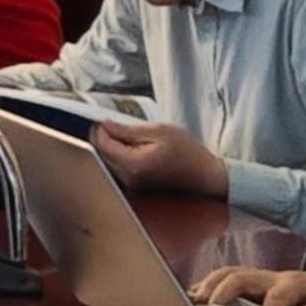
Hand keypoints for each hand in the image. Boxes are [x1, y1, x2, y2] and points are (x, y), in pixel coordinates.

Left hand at [92, 119, 230, 201]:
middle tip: (119, 126)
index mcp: (133, 163)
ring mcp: (130, 184)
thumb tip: (104, 126)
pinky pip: (118, 168)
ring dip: (113, 147)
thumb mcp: (160, 132)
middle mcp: (127, 177)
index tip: (108, 119)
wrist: (204, 176)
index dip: (101, 128)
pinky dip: (120, 156)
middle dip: (106, 137)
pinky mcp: (135, 186)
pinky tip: (135, 149)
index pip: (101, 143)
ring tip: (131, 137)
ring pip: (108, 160)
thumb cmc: (187, 152)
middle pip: (101, 153)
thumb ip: (128, 130)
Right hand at [185, 260, 305, 305]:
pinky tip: (194, 295)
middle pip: (243, 276)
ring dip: (210, 285)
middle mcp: (274, 278)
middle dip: (224, 291)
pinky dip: (207, 285)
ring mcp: (260, 277)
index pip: (278, 295)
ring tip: (196, 299)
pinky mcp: (251, 281)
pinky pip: (225, 277)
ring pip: (229, 273)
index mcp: (296, 285)